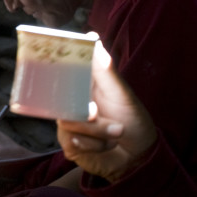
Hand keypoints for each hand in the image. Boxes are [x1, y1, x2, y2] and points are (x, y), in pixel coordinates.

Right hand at [56, 42, 157, 181]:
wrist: (139, 157)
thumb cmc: (134, 121)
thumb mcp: (122, 94)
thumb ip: (106, 70)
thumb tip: (93, 39)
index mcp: (85, 86)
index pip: (64, 71)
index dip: (58, 66)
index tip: (57, 60)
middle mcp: (73, 103)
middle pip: (59, 99)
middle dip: (82, 110)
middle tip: (95, 113)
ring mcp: (70, 124)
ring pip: (68, 122)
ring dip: (97, 130)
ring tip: (117, 132)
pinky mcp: (70, 144)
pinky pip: (71, 141)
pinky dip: (93, 145)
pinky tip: (106, 145)